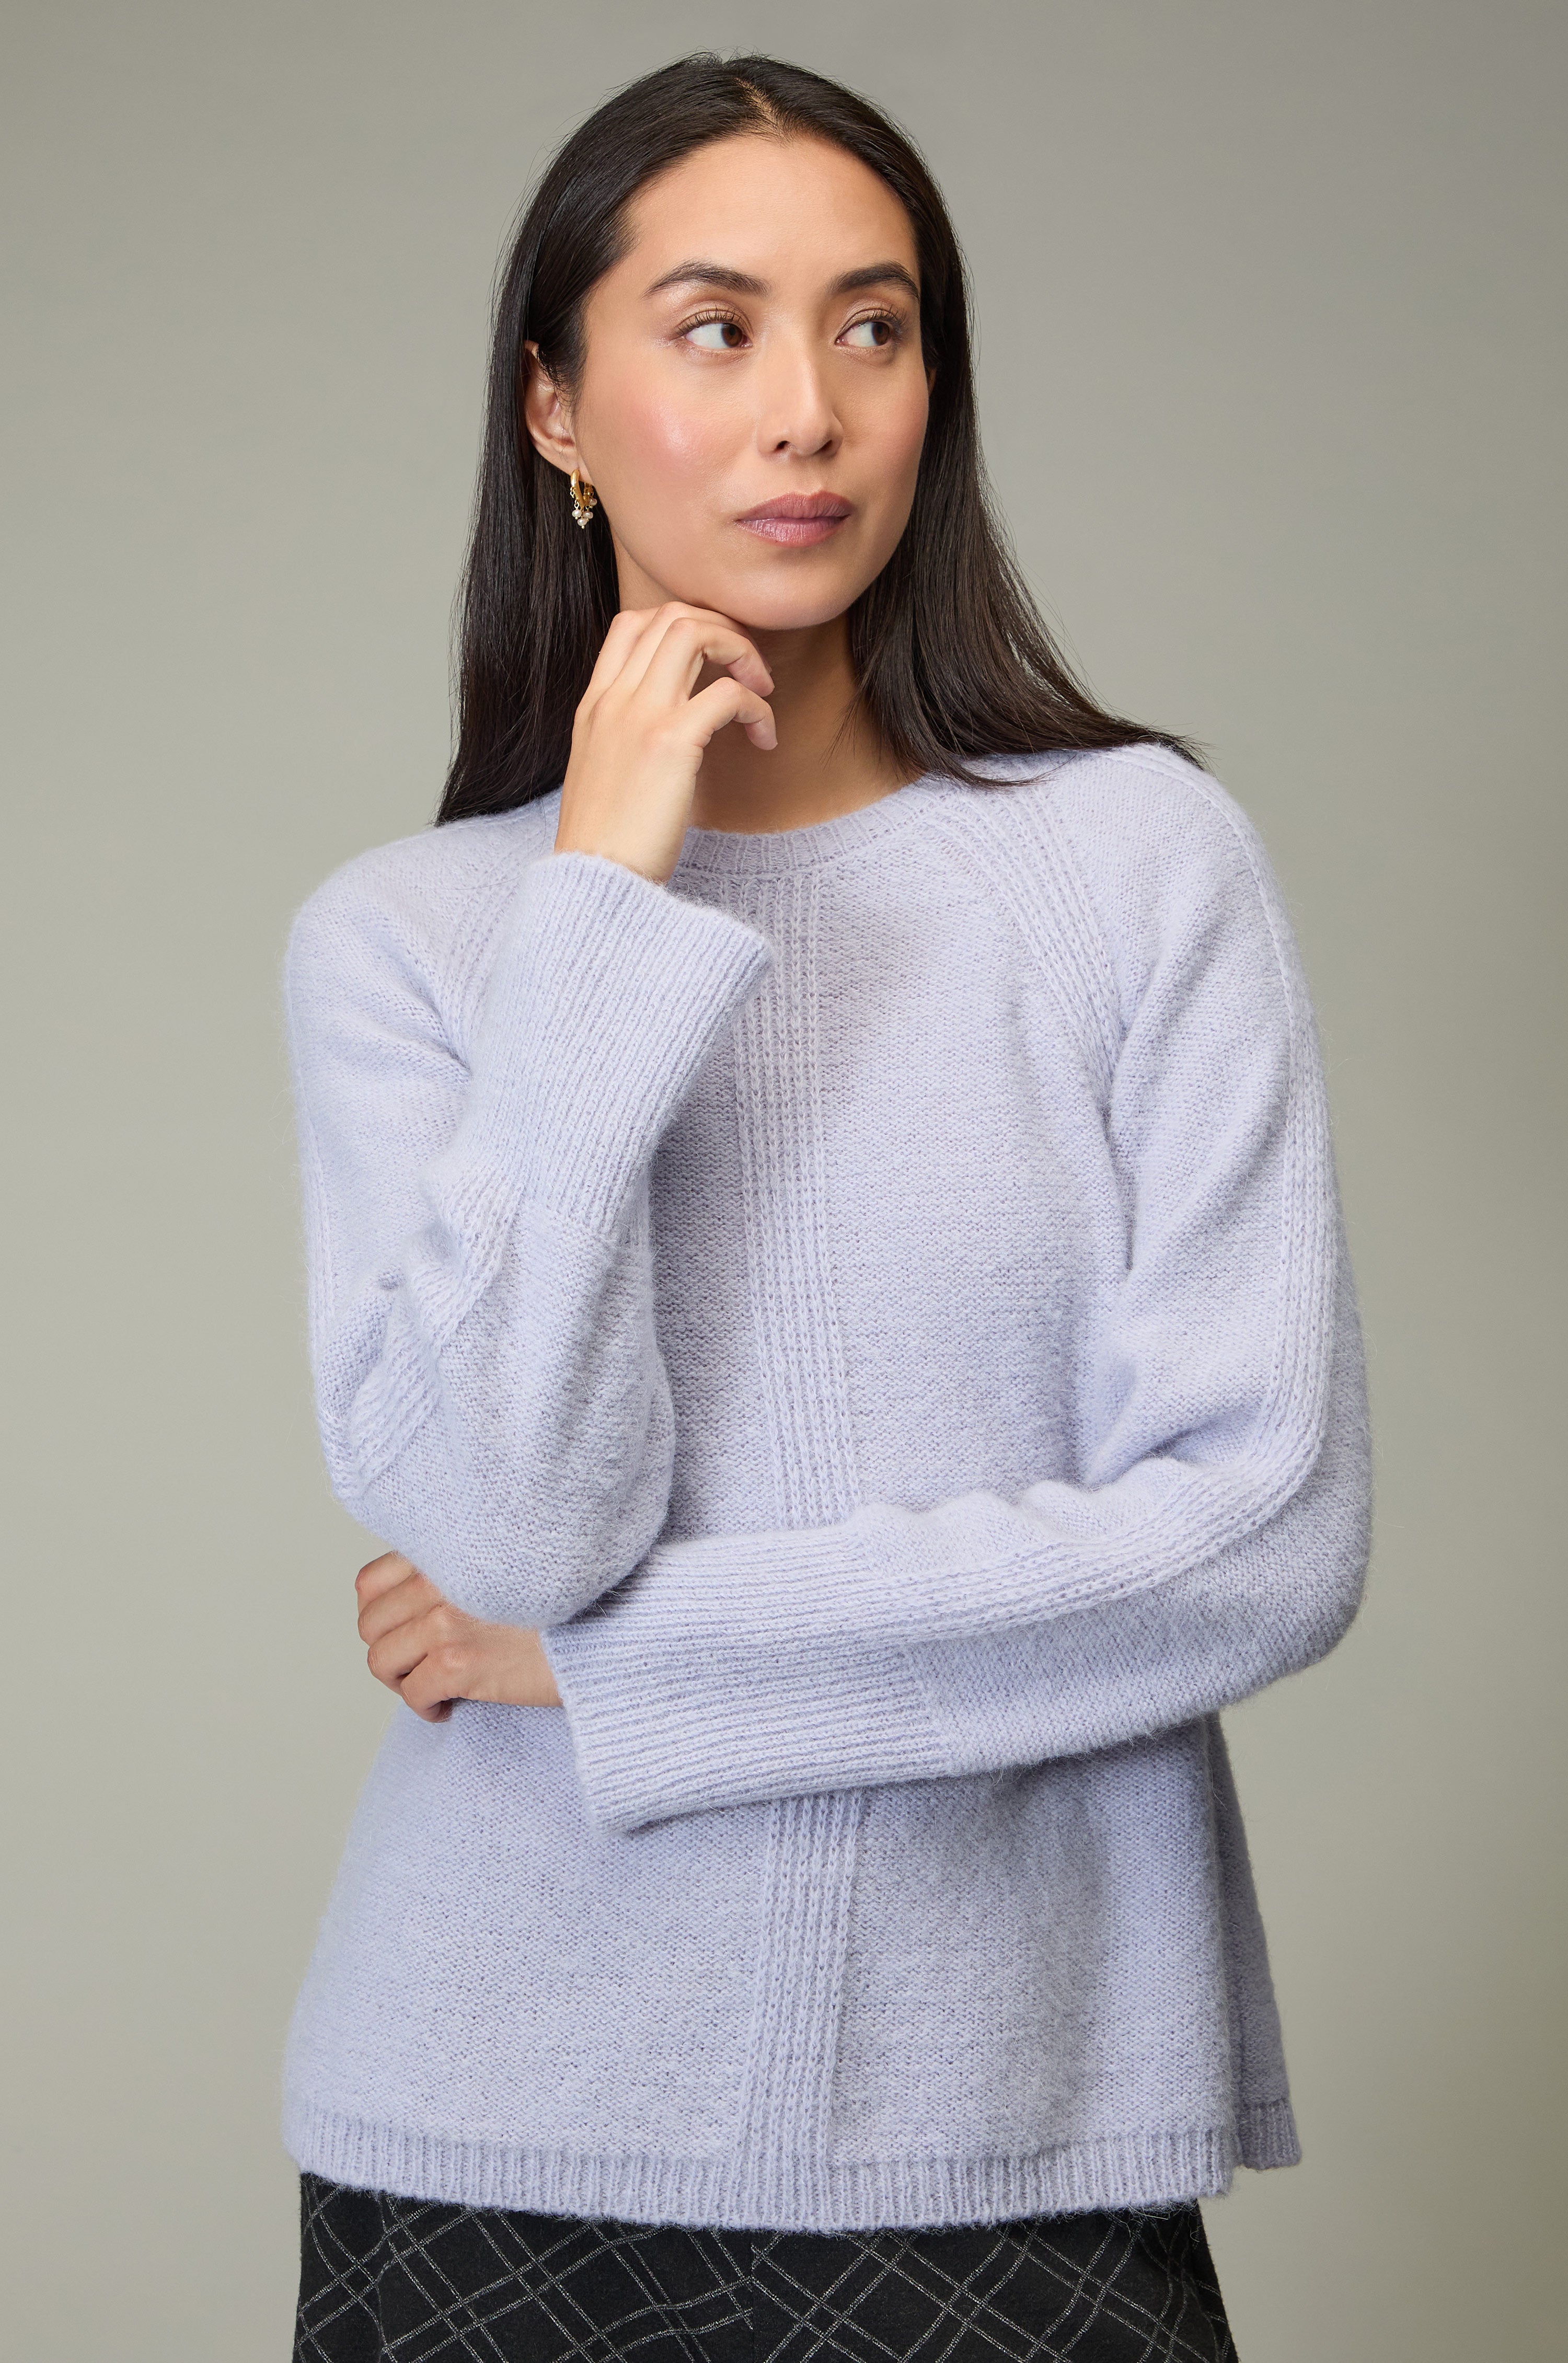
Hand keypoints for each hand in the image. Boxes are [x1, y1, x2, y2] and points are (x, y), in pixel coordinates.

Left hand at [353, 1551, 562, 1721]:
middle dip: (390, 1651)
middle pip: (370, 1625)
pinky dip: (425, 1706)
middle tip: (418, 1665)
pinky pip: (413, 1693)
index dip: (378, 1615)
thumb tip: (418, 1606)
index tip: (401, 1632)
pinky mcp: (461, 1664)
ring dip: (403, 1680)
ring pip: (382, 1661)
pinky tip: (450, 1706)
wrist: (609, 1623)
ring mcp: (446, 1622)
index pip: (370, 1583)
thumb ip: (458, 1570)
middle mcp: (437, 1581)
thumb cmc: (567, 1597)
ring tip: (434, 1687)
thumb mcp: (504, 1562)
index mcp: (445, 1553)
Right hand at [554, 601, 775, 882]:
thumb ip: (628, 737)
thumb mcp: (605, 774)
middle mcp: (613, 700)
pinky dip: (758, 709)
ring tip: (761, 692)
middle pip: (671, 617)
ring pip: (695, 634)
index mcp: (594, 705)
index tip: (713, 661)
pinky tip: (765, 740)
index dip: (684, 625)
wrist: (593, 884)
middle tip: (749, 670)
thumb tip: (675, 729)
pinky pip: (729, 694)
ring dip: (741, 652)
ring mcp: (639, 716)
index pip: (632, 623)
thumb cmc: (606, 844)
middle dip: (722, 630)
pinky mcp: (671, 743)